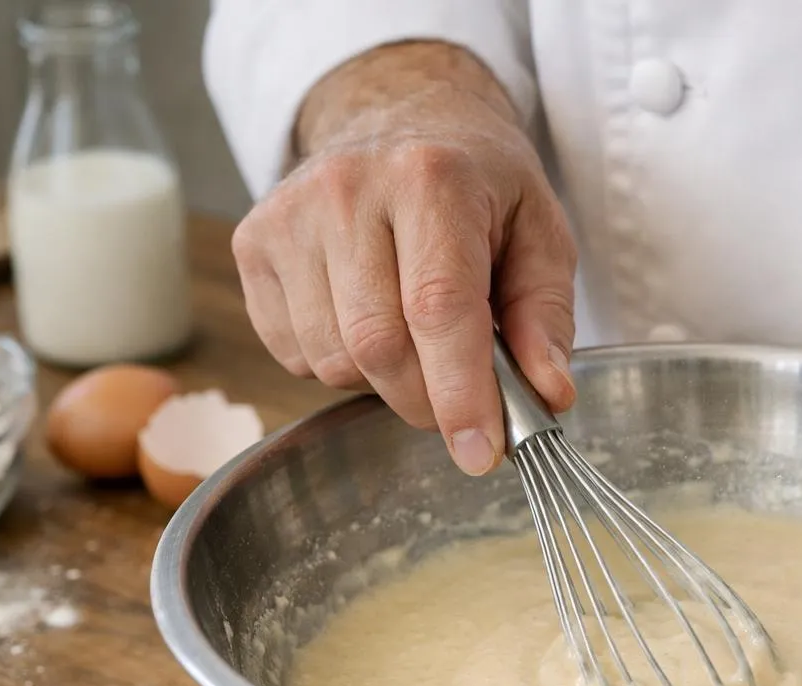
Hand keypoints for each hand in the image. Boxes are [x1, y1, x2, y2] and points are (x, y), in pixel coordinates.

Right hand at [231, 42, 576, 474]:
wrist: (398, 116)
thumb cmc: (479, 185)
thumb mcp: (539, 233)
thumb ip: (546, 318)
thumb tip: (550, 396)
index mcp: (431, 177)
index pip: (438, 309)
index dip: (460, 394)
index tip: (481, 454)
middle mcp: (346, 188)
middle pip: (379, 347)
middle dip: (428, 402)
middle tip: (464, 405)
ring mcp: (288, 216)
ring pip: (332, 361)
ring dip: (384, 382)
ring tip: (417, 336)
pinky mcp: (252, 244)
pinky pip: (292, 354)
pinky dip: (338, 364)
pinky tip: (368, 319)